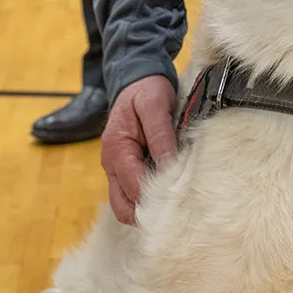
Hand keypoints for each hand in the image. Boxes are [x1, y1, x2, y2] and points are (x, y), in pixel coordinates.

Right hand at [101, 75, 176, 224]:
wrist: (136, 80)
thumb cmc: (146, 91)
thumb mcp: (156, 106)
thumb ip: (161, 137)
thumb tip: (169, 168)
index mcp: (116, 148)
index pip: (133, 187)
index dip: (156, 197)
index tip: (182, 197)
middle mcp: (111, 164)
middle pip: (124, 207)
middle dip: (148, 212)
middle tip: (178, 209)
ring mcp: (116, 170)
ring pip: (125, 206)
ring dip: (147, 209)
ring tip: (174, 204)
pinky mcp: (124, 170)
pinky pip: (131, 196)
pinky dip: (147, 201)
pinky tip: (167, 194)